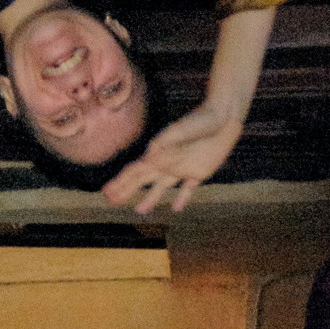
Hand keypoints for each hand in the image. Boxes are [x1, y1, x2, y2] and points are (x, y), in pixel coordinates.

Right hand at [102, 102, 242, 214]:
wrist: (222, 118)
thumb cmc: (201, 121)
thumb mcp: (182, 130)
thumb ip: (166, 141)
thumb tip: (148, 154)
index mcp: (159, 154)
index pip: (135, 171)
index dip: (120, 183)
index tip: (106, 192)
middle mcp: (167, 162)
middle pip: (142, 180)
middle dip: (125, 190)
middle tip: (111, 200)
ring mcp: (182, 168)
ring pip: (160, 187)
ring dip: (149, 199)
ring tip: (140, 211)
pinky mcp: (199, 172)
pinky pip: (187, 189)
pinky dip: (182, 198)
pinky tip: (177, 208)